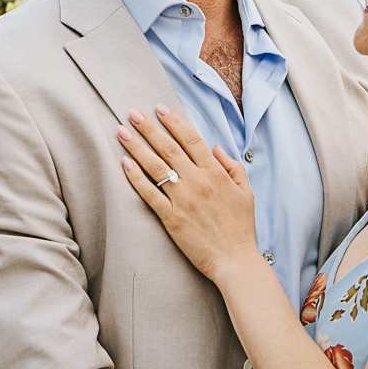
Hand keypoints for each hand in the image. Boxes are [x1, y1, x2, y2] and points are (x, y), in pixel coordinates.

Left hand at [119, 104, 258, 281]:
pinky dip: (135, 177)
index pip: (191, 139)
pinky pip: (149, 193)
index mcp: (216, 173)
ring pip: (156, 166)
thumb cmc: (241, 227)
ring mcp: (183, 200)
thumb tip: (214, 147)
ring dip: (137, 146)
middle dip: (149, 127)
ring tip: (122, 131)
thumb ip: (231, 165)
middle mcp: (198, 182)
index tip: (160, 108)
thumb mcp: (245, 191)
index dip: (174, 121)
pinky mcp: (171, 218)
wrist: (235, 261)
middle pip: (169, 147)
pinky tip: (124, 163)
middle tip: (132, 112)